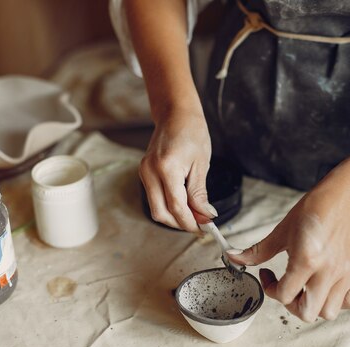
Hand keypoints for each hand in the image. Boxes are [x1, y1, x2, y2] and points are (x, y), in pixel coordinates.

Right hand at [139, 110, 217, 231]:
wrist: (176, 114)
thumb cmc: (192, 132)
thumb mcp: (201, 164)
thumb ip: (199, 193)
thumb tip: (205, 216)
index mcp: (166, 167)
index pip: (176, 206)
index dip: (190, 222)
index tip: (204, 229)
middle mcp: (150, 171)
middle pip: (161, 213)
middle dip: (180, 224)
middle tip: (200, 226)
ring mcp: (144, 172)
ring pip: (156, 208)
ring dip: (174, 217)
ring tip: (194, 216)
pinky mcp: (144, 173)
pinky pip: (154, 198)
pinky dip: (168, 206)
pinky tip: (184, 205)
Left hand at [227, 186, 349, 321]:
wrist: (342, 200)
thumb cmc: (312, 212)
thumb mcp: (281, 231)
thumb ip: (257, 251)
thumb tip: (233, 257)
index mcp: (307, 259)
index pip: (284, 295)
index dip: (270, 288)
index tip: (268, 276)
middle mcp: (328, 271)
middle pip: (307, 312)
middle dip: (290, 305)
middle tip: (286, 288)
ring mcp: (345, 274)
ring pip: (328, 312)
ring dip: (313, 305)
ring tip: (305, 289)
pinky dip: (337, 302)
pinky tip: (325, 288)